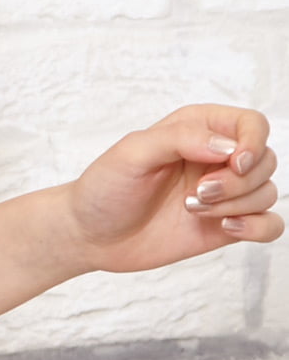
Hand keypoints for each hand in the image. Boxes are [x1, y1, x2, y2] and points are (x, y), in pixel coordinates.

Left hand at [64, 104, 280, 274]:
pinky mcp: (225, 224)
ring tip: (191, 209)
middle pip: (264, 161)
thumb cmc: (105, 187)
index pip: (252, 124)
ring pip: (267, 192)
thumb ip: (178, 139)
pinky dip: (258, 228)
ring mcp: (223, 193)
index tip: (233, 164)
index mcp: (196, 129)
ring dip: (236, 205)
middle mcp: (215, 158)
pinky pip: (269, 224)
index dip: (253, 143)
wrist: (90, 234)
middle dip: (238, 182)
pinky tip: (226, 229)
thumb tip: (229, 148)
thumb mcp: (131, 153)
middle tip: (197, 193)